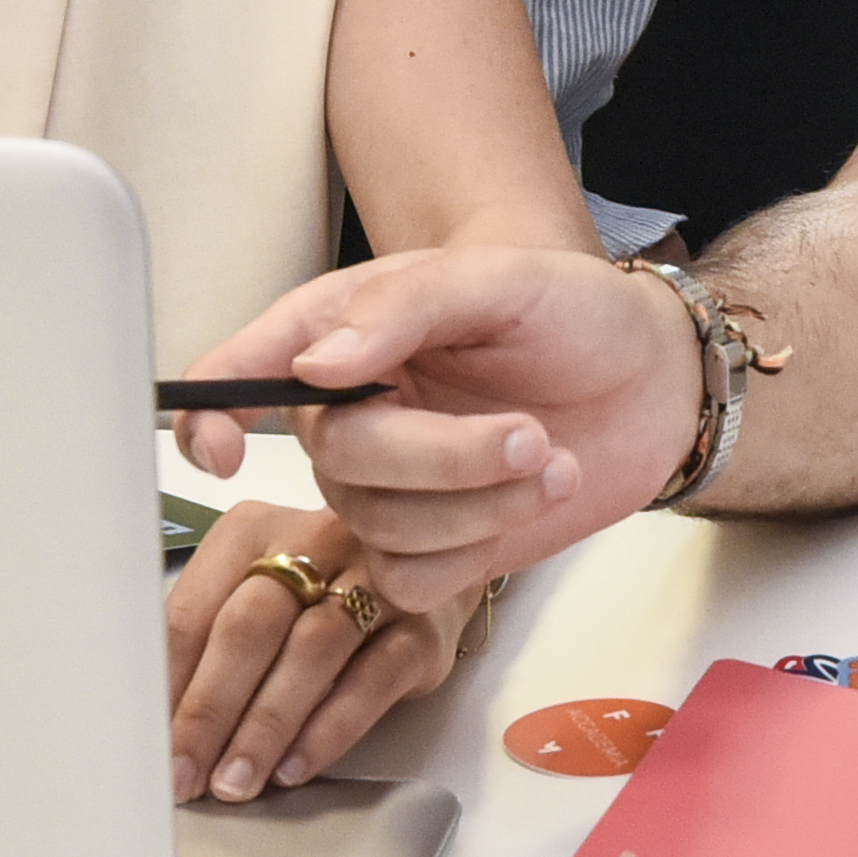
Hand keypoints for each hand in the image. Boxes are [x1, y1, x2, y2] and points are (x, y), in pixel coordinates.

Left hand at [162, 501, 477, 802]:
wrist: (426, 573)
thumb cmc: (320, 592)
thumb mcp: (256, 595)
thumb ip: (207, 642)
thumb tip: (156, 724)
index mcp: (251, 533)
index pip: (193, 610)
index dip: (167, 684)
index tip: (150, 748)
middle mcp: (313, 542)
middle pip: (250, 626)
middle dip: (211, 709)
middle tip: (187, 775)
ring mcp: (375, 580)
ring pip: (311, 651)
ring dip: (267, 725)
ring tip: (237, 781)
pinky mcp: (421, 628)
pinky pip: (373, 680)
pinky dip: (330, 728)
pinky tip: (297, 767)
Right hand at [184, 247, 702, 610]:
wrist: (649, 376)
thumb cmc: (570, 310)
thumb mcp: (500, 277)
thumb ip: (407, 305)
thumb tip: (319, 364)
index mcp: (340, 332)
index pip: (237, 374)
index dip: (207, 414)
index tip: (224, 446)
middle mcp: (347, 413)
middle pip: (338, 462)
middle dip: (443, 457)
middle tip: (528, 432)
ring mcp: (386, 486)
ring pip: (379, 527)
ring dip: (478, 504)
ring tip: (551, 458)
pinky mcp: (430, 545)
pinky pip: (409, 579)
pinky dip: (479, 548)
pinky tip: (531, 498)